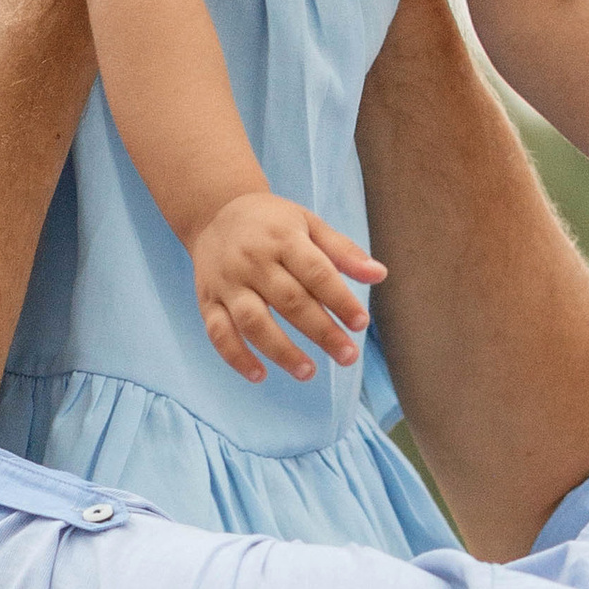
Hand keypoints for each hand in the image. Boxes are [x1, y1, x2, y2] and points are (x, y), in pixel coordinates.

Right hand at [191, 189, 384, 384]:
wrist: (214, 212)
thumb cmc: (272, 223)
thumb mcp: (309, 224)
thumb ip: (343, 251)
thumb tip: (380, 275)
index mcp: (283, 239)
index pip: (316, 273)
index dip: (340, 300)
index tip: (360, 323)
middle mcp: (253, 261)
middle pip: (290, 301)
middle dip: (321, 332)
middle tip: (348, 356)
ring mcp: (228, 283)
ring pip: (253, 322)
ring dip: (281, 351)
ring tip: (308, 372)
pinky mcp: (208, 301)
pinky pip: (218, 333)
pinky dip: (237, 357)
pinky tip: (260, 376)